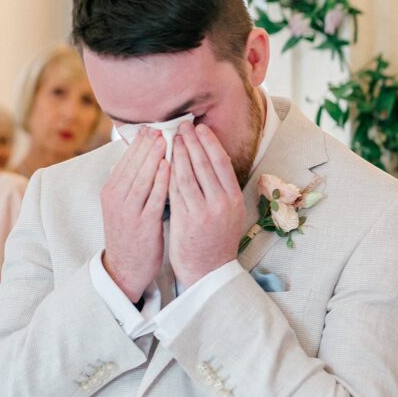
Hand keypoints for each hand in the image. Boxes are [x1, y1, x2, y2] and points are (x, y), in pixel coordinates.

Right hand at [100, 127, 169, 301]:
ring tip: (167, 138)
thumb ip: (132, 182)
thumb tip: (144, 157)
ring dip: (154, 157)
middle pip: (133, 165)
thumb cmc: (131, 232)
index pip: (126, 160)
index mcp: (111, 190)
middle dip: (147, 144)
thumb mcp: (125, 204)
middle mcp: (116, 198)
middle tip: (161, 125)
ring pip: (142, 178)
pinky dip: (161, 180)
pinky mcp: (142, 223)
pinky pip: (153, 197)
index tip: (151, 126)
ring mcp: (128, 211)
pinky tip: (170, 166)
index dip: (139, 142)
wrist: (125, 267)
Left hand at [168, 122, 246, 287]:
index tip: (200, 129)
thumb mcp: (230, 214)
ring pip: (188, 175)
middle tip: (182, 126)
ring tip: (171, 139)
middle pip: (205, 165)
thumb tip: (215, 161)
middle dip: (192, 142)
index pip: (221, 163)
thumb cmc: (217, 240)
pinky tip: (162, 161)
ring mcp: (204, 212)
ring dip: (178, 153)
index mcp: (235, 199)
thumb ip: (223, 190)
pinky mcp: (186, 220)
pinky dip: (168, 173)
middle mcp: (222, 203)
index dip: (210, 143)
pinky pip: (175, 191)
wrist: (209, 271)